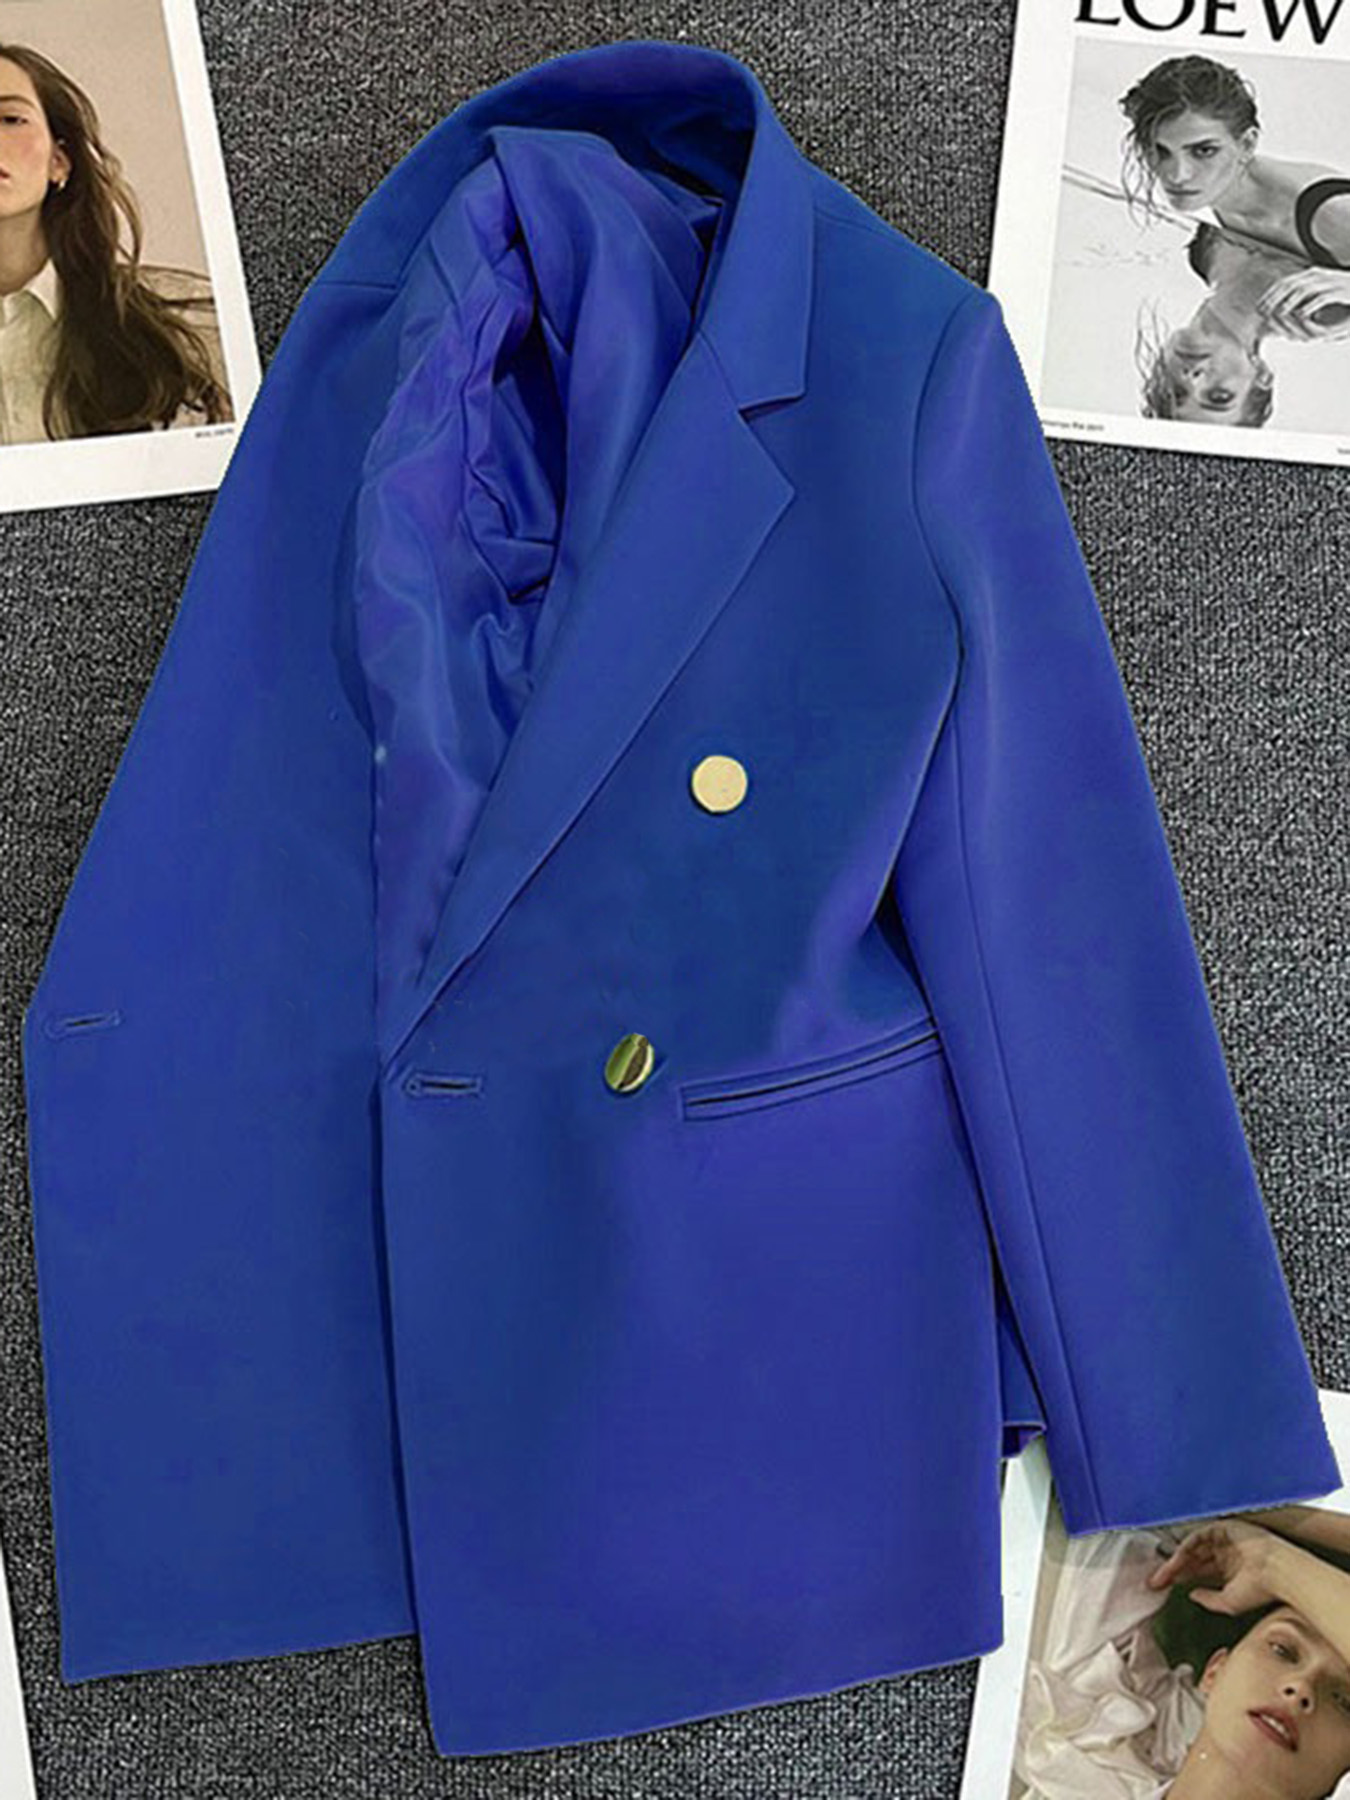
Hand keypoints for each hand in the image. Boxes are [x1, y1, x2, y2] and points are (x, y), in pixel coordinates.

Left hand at [1145, 1517, 1283, 1614]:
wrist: (1278, 1572)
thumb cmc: (1261, 1589)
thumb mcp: (1229, 1602)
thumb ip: (1209, 1599)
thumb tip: (1192, 1595)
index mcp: (1228, 1570)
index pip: (1197, 1573)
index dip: (1180, 1579)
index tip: (1162, 1588)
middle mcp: (1224, 1554)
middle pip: (1191, 1560)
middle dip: (1173, 1571)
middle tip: (1155, 1581)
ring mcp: (1224, 1540)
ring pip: (1192, 1548)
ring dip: (1176, 1561)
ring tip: (1162, 1574)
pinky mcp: (1225, 1528)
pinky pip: (1199, 1535)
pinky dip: (1187, 1546)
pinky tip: (1177, 1559)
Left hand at [1256, 266, 1349, 340]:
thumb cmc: (1345, 292)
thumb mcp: (1322, 288)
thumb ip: (1306, 292)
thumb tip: (1287, 301)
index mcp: (1313, 274)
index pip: (1286, 282)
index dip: (1271, 294)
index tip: (1260, 306)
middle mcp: (1319, 275)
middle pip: (1291, 284)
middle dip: (1275, 298)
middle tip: (1263, 311)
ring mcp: (1330, 282)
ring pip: (1304, 290)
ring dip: (1289, 302)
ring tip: (1279, 314)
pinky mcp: (1341, 291)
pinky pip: (1322, 298)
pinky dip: (1310, 306)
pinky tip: (1301, 316)